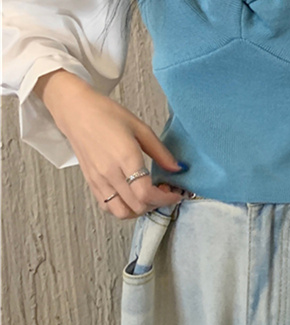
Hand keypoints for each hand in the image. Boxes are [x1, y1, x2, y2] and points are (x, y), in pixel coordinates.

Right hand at [37, 70, 189, 219]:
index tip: (175, 194)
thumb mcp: (141, 128)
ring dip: (139, 210)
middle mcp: (110, 173)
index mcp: (125, 158)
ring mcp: (98, 180)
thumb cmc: (107, 115)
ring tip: (148, 195)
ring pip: (121, 212)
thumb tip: (177, 168)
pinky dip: (123, 207)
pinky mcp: (90, 182)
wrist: (76, 112)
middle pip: (136, 206)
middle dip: (156, 204)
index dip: (165, 199)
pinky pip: (107, 206)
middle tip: (164, 192)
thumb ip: (161, 152)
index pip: (146, 193)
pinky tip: (132, 194)